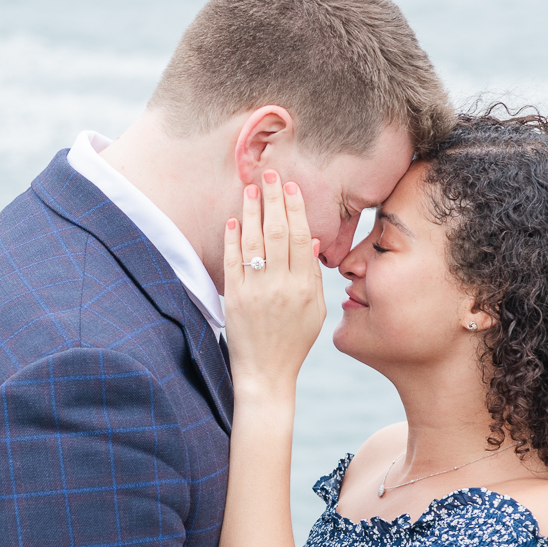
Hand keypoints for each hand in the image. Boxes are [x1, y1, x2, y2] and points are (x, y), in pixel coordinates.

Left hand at [223, 171, 326, 395]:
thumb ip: (313, 276)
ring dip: (252, 211)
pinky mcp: (236, 299)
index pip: (302, 238)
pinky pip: (234, 262)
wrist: (267, 373)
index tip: (290, 187)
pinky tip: (233, 220)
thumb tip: (312, 241)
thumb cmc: (294, 342)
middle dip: (274, 199)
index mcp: (305, 287)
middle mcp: (282, 286)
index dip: (296, 209)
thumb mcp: (314, 311)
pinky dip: (233, 239)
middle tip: (270, 173)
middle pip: (279, 232)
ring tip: (251, 187)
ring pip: (255, 241)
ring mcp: (257, 291)